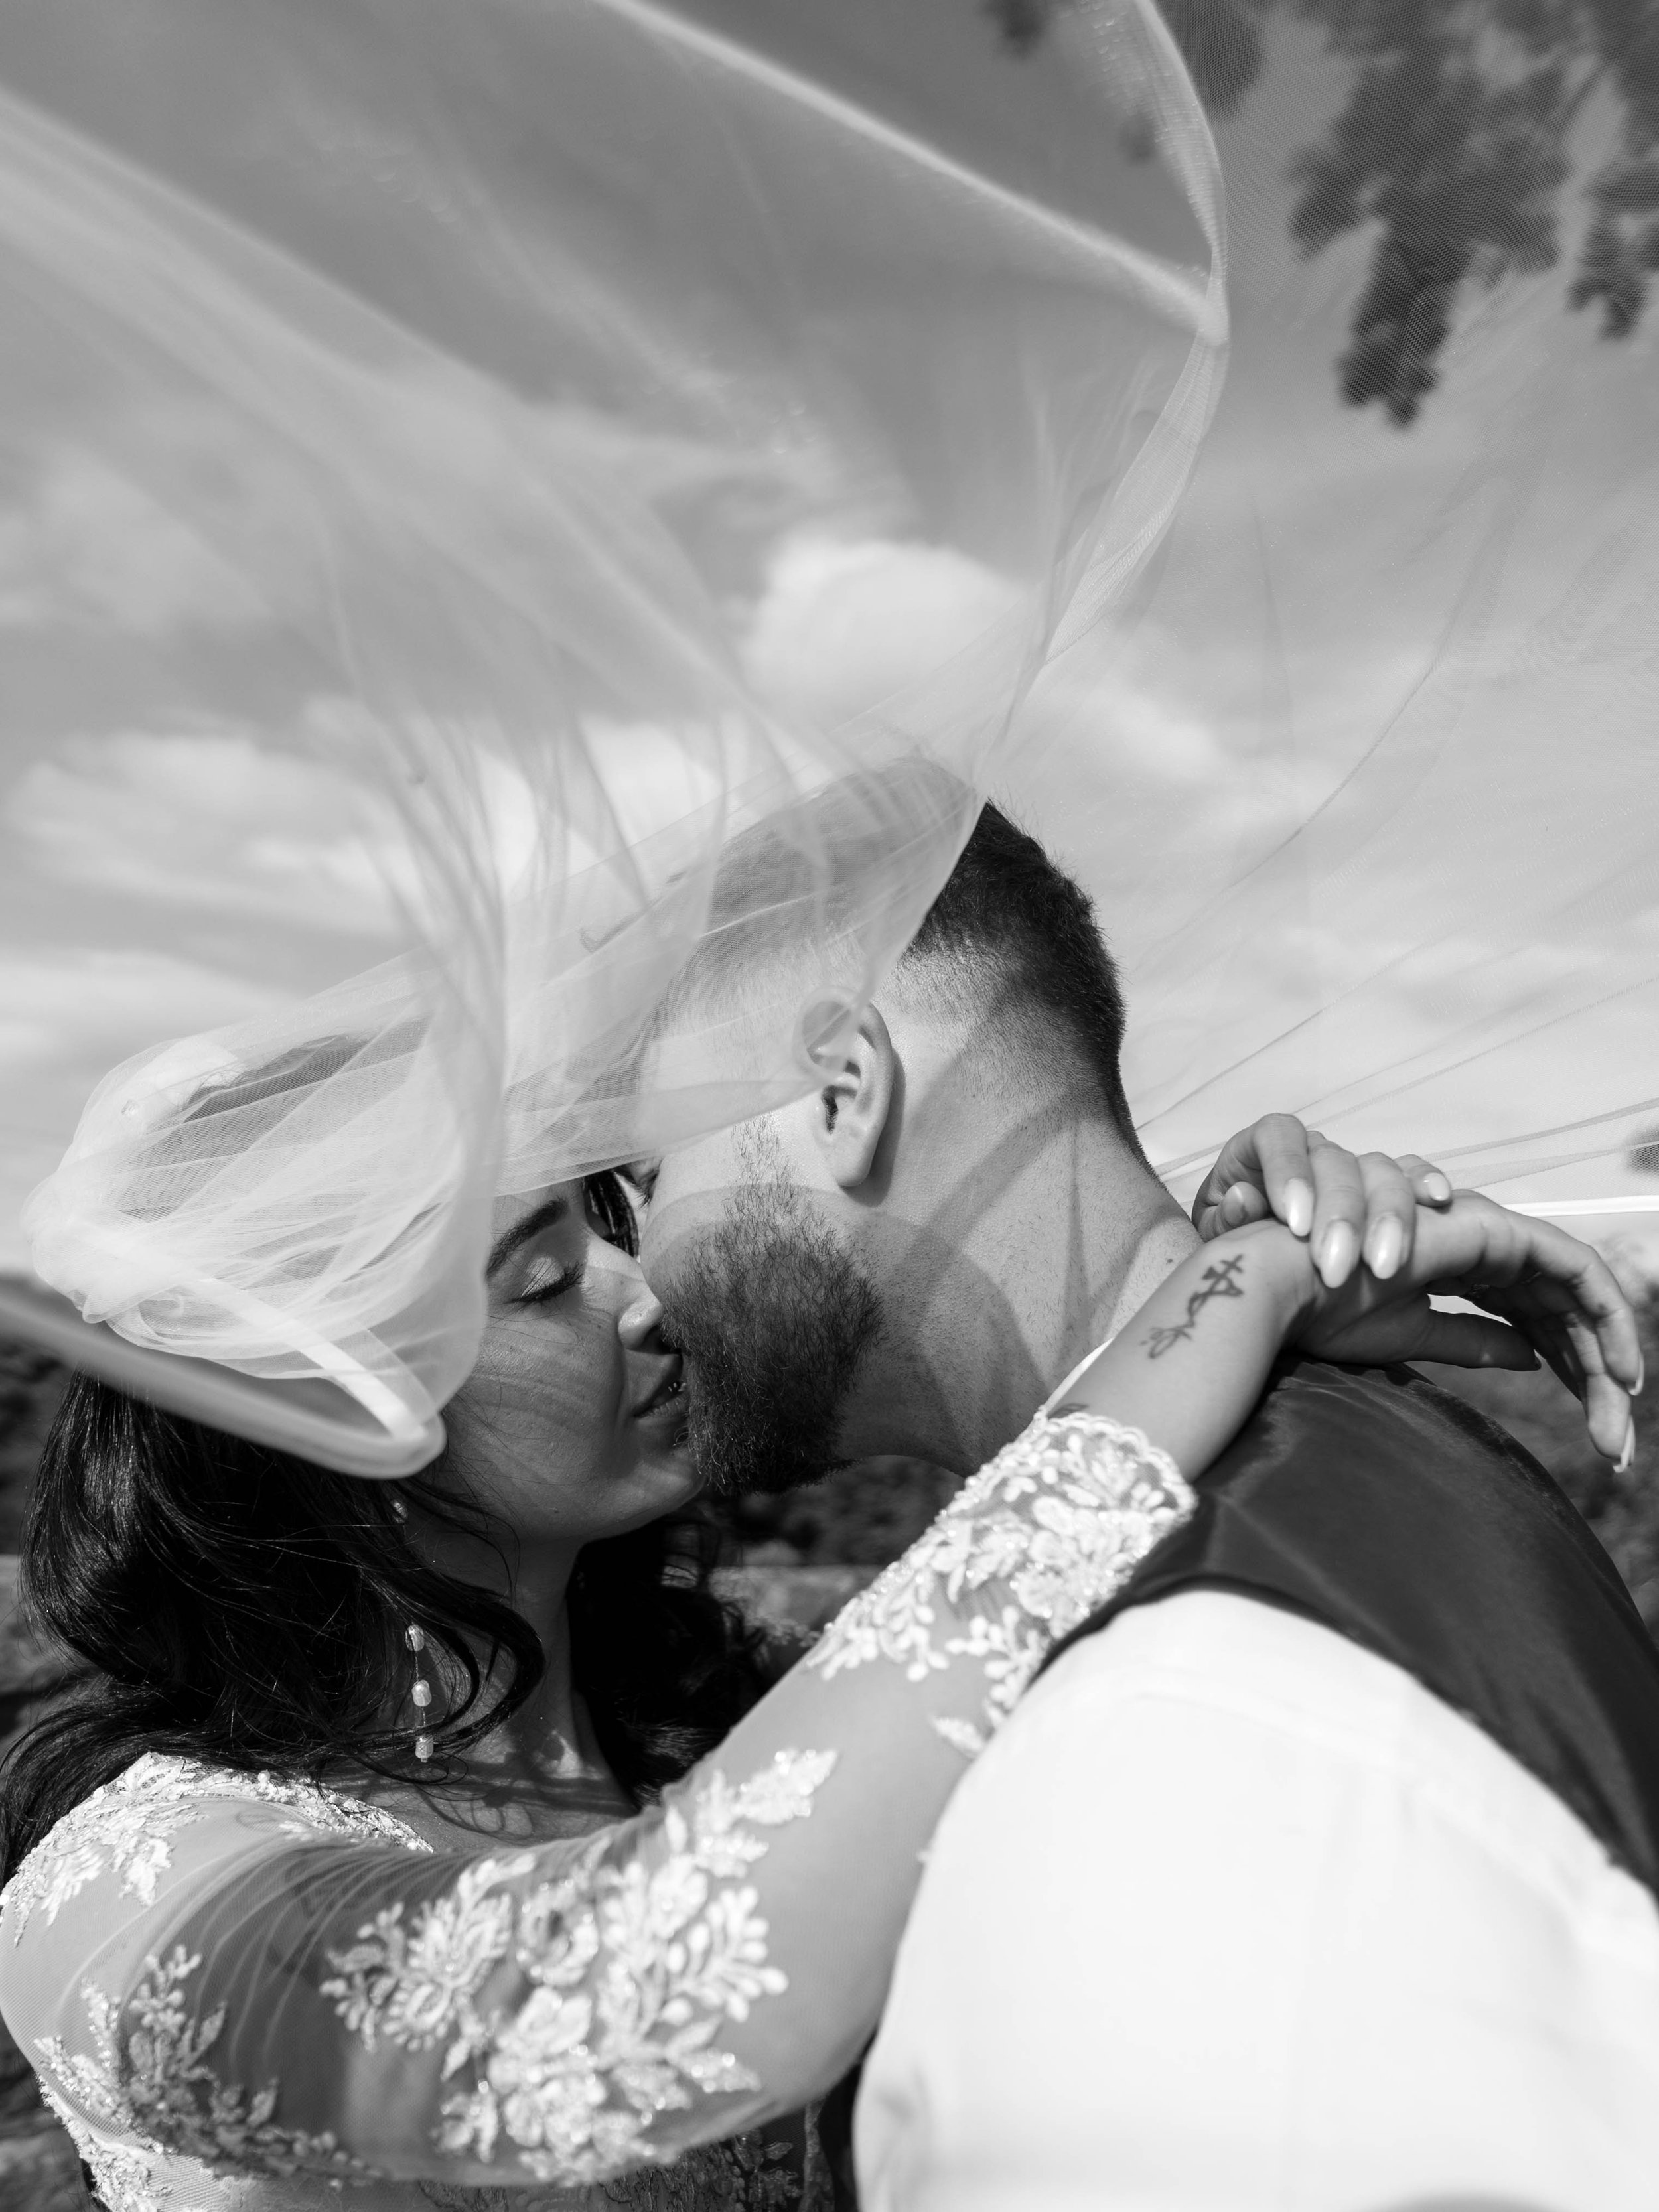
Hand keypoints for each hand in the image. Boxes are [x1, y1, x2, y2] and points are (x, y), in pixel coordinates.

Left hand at [1192, 1114, 1452, 1289]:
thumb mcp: (1218, 1240)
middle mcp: (1310, 1153)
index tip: (1294, 1222)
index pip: (1278, 1135)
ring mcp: (1351, 1169)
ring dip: (1386, 1217)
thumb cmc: (1234, 1246)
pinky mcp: (1385, 1191)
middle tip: (1336, 1268)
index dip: (1288, 1170)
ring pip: (1379, 1171)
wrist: (1259, 1269)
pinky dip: (1426, 1183)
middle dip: (1340, 1214)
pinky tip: (1438, 1201)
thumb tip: (1244, 1198)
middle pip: (1335, 1161)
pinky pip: (1412, 1176)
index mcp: (1261, 1150)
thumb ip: (1226, 1220)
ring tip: (1383, 1266)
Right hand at [1281, 1196, 1641, 1465]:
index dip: (1572, 1368)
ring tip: (1617, 1421)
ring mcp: (1495, 1235)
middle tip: (1615, 1444)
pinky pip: (1577, 1268)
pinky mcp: (1500, 1232)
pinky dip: (1606, 1313)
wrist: (1294, 1285)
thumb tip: (1531, 1358)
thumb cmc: (1330, 1310)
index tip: (1595, 1429)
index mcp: (1464, 1268)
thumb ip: (1474, 1343)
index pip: (1536, 1318)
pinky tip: (1618, 1368)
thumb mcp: (1416, 1337)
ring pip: (1579, 1295)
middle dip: (1598, 1376)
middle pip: (1564, 1312)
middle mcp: (1486, 1247)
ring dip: (1607, 1356)